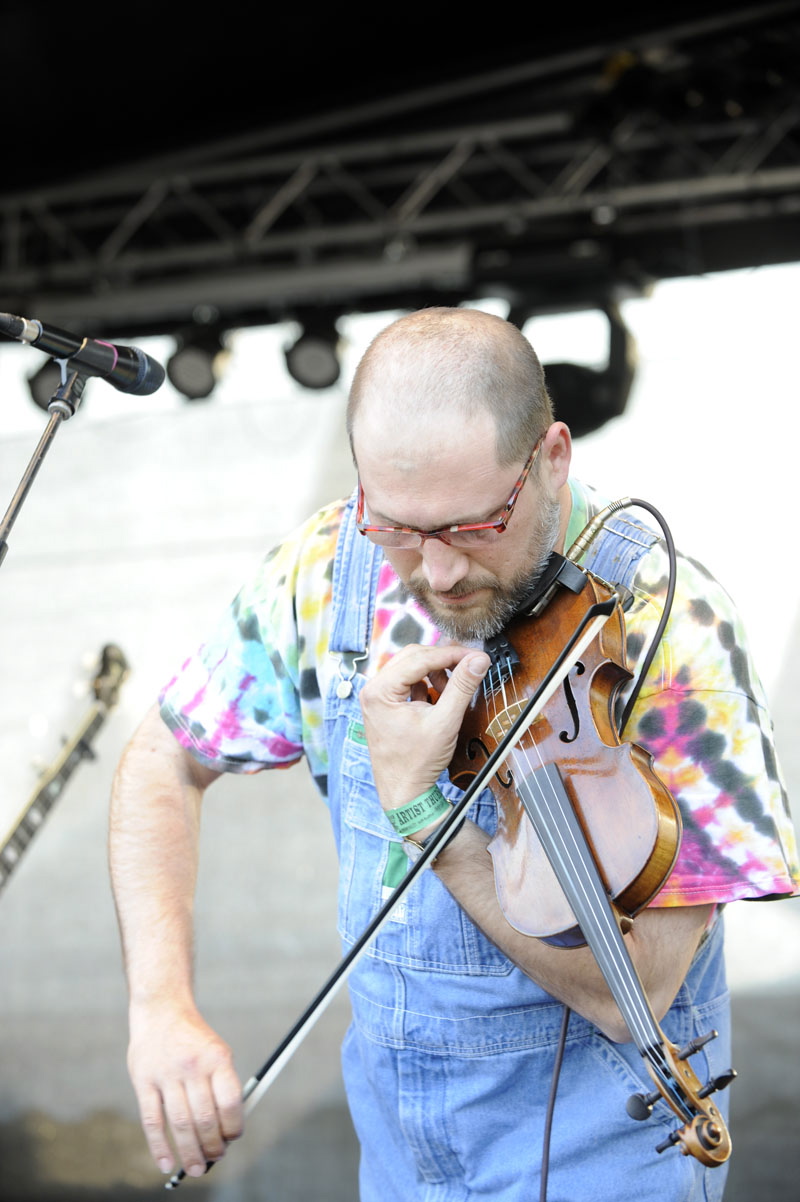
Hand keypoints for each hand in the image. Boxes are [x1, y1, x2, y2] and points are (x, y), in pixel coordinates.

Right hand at [127, 1001, 243, 1178]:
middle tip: (215, 1159)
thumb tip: (227, 1131)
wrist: (162, 1009)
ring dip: (190, 1152)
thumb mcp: (216, 1052)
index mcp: (217, 1057)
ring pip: (181, 1124)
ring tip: (196, 1169)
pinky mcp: (143, 1081)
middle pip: (205, 1118)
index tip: (232, 1139)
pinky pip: (152, 1121)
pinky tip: (167, 1163)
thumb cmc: (193, 1040)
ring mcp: (166, 1074)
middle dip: (212, 1146)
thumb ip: (222, 1087)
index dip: (234, 1126)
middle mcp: (193, 1066)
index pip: (230, 1101)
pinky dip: (159, 1147)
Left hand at [359, 643, 489, 807]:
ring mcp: (378, 698)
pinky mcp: (386, 706)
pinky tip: (440, 697)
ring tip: (453, 687)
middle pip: (413, 657)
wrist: (405, 793)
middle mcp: (374, 690)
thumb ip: (462, 687)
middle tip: (469, 664)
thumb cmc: (417, 763)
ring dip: (435, 672)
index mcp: (379, 691)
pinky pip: (408, 683)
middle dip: (442, 660)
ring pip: (411, 668)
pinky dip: (427, 684)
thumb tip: (478, 660)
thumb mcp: (444, 722)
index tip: (475, 655)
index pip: (419, 658)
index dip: (450, 654)